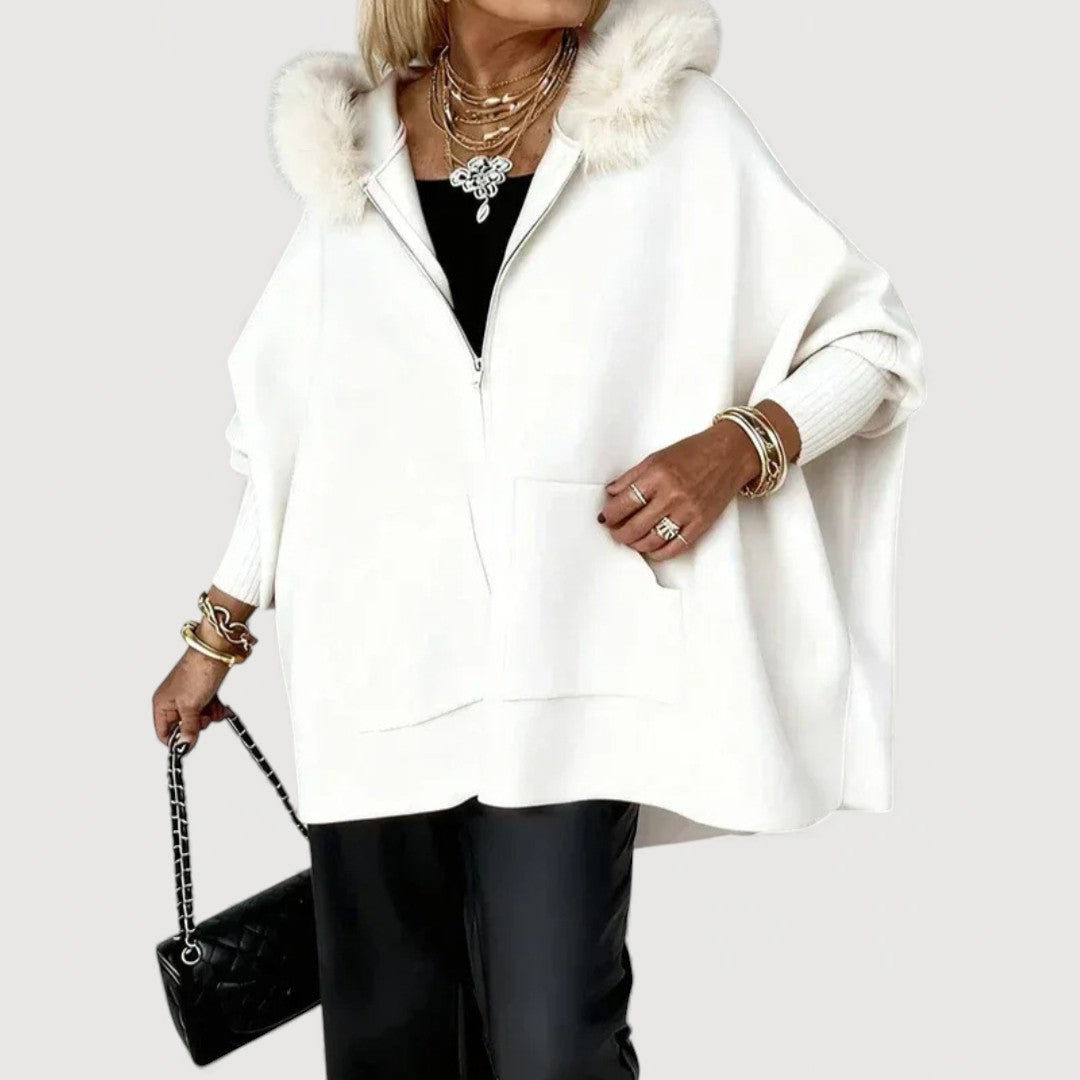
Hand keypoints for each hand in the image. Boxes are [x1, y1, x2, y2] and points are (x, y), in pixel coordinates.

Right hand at [152, 648, 233, 749]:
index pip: (164, 733)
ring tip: (214, 708)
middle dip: (197, 724)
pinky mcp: (202, 691)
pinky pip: (207, 708)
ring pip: (198, 717)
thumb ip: (188, 728)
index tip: (190, 743)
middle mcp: (172, 700)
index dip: (176, 740)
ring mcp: (188, 695)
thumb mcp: (191, 706)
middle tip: (204, 717)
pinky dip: (215, 709)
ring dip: (209, 716)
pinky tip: (220, 706)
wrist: (216, 651)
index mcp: (161, 704)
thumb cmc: (197, 671)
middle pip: (183, 726)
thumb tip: (184, 745)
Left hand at [598, 401, 799, 559]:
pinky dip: (659, 552)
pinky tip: (651, 549)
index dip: (610, 514)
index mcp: (658, 474)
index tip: (605, 517)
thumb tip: (612, 493)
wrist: (731, 454)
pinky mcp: (701, 524)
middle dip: (619, 533)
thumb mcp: (657, 457)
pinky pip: (675, 547)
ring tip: (630, 540)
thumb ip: (632, 476)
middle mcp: (672, 494)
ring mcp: (688, 511)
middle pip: (635, 526)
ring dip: (636, 544)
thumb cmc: (694, 452)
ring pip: (652, 540)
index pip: (624, 503)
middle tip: (614, 531)